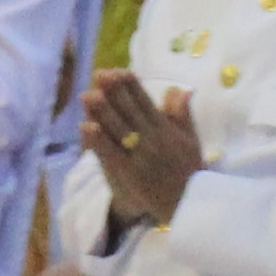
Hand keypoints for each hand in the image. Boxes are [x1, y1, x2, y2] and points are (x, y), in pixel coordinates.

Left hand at [83, 69, 203, 231]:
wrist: (190, 205)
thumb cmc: (189, 171)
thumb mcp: (191, 140)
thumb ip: (182, 114)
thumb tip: (178, 88)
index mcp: (167, 130)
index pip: (146, 103)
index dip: (131, 86)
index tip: (118, 70)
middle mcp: (154, 140)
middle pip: (130, 112)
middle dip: (115, 92)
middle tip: (100, 74)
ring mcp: (141, 157)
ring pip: (119, 130)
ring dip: (102, 112)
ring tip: (87, 95)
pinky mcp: (130, 174)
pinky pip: (112, 154)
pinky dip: (98, 141)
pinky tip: (85, 127)